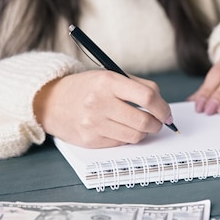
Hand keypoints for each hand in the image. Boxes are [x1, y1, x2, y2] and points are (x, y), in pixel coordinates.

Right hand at [33, 70, 172, 147]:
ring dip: (144, 132)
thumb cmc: (87, 88)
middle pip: (144, 120)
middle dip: (157, 124)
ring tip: (141, 125)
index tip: (167, 113)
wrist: (52, 102)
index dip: (163, 108)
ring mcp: (94, 123)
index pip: (147, 97)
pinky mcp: (91, 139)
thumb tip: (163, 108)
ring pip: (135, 135)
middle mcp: (99, 102)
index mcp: (108, 81)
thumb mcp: (109, 76)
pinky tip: (122, 129)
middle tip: (158, 123)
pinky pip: (121, 142)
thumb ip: (138, 87)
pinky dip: (127, 137)